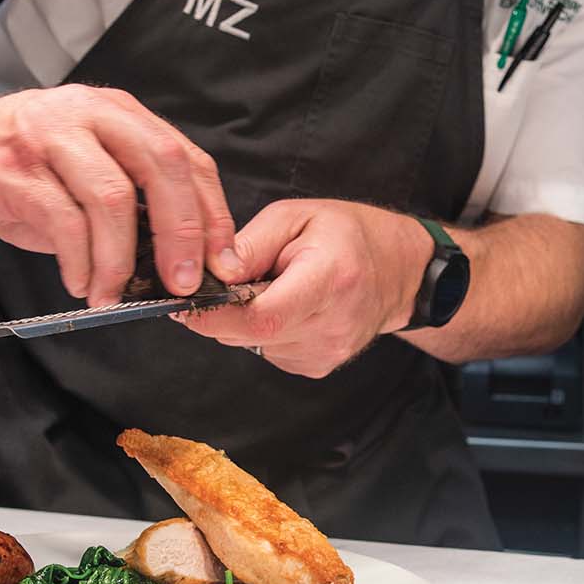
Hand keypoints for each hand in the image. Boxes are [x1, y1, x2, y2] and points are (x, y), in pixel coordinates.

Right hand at [0, 87, 235, 307]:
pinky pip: (62, 219)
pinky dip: (78, 261)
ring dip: (121, 259)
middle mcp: (87, 113)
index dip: (212, 213)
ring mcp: (47, 135)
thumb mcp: (79, 173)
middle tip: (184, 284)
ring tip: (113, 294)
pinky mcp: (9, 166)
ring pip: (112, 198)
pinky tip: (77, 283)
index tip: (222, 262)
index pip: (186, 158)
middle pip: (161, 167)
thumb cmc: (11, 168)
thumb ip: (126, 205)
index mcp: (116, 113)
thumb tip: (175, 261)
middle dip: (182, 234)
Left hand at [176, 200, 429, 377]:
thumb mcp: (296, 217)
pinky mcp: (318, 367)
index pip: (260, 316)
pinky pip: (267, 351)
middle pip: (249, 334)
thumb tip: (210, 273)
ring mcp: (326, 353)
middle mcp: (331, 326)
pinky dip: (263, 330)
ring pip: (252, 344)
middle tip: (231, 279)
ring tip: (273, 287)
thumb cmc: (350, 236)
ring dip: (244, 319)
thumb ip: (248, 244)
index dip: (214, 315)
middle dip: (223, 310)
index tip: (184, 303)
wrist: (399, 272)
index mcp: (329, 280)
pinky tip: (286, 305)